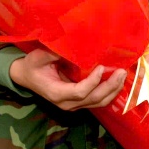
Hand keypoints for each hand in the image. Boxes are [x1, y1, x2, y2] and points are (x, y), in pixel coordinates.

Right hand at [10, 49, 126, 110]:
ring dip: (113, 89)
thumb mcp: (37, 57)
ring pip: (99, 102)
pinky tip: (118, 80)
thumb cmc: (32, 66)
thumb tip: (69, 43)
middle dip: (110, 86)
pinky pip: (98, 100)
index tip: (101, 67)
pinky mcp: (79, 101)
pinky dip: (110, 91)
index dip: (93, 82)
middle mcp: (67, 103)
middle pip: (94, 99)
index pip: (79, 92)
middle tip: (121, 71)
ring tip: (123, 74)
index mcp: (56, 93)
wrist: (26, 77)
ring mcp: (74, 104)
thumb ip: (52, 53)